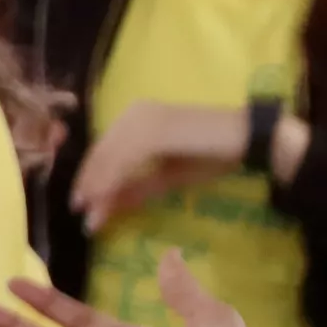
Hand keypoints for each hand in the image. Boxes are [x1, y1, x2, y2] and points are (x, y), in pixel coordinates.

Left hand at [69, 100, 254, 231]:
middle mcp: (134, 113)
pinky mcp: (157, 127)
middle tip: (80, 214)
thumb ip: (136, 188)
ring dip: (98, 186)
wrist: (247, 139)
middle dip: (90, 185)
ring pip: (110, 155)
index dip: (89, 177)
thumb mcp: (166, 176)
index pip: (103, 149)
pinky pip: (126, 156)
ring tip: (91, 214)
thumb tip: (104, 209)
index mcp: (134, 118)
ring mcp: (145, 117)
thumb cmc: (211, 155)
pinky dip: (113, 178)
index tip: (80, 205)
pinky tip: (106, 198)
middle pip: (102, 152)